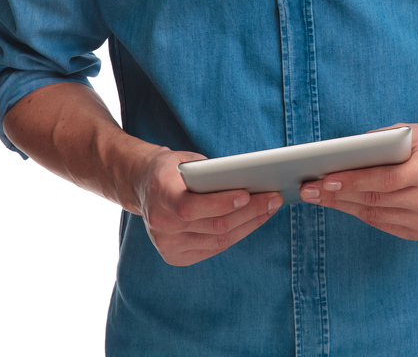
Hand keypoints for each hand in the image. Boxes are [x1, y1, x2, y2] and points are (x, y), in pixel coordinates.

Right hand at [131, 147, 282, 265]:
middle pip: (213, 225)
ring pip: (218, 240)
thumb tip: (249, 180)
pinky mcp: (175, 256)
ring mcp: (166, 245)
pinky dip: (236, 234)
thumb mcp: (186, 160)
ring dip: (249, 224)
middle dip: (249, 212)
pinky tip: (252, 221)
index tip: (247, 193)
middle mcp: (160, 224)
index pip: (191, 207)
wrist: (144, 186)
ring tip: (270, 208)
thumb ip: (209, 173)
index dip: (220, 203)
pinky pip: (214, 248)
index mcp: (159, 194)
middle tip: (273, 198)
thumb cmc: (172, 168)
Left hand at [298, 123, 417, 240]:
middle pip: (376, 200)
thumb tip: (337, 156)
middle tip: (309, 189)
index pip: (384, 180)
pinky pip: (382, 223)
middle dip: (337, 195)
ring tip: (318, 196)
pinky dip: (359, 213)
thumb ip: (376, 143)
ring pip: (375, 215)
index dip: (353, 182)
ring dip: (343, 206)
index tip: (324, 180)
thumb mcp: (404, 131)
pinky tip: (341, 203)